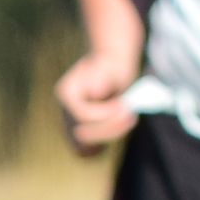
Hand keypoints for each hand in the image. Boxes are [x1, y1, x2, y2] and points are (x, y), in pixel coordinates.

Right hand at [53, 41, 142, 155]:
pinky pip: (100, 136)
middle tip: (131, 114)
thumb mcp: (109, 64)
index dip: (105, 114)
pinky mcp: (90, 123)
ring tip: (132, 117)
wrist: (114, 60)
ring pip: (92, 138)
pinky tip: (129, 119)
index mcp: (68, 92)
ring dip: (114, 130)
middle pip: (84, 131)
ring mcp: (77, 118)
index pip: (83, 115)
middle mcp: (68, 108)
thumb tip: (96, 92)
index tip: (124, 105)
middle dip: (109, 126)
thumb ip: (101, 78)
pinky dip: (115, 130)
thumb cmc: (112, 61)